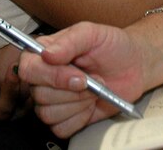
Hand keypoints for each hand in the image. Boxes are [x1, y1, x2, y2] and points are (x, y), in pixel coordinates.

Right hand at [21, 22, 146, 138]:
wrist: (134, 66)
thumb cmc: (112, 46)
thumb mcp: (93, 33)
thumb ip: (70, 41)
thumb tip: (47, 54)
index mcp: (44, 53)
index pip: (28, 68)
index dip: (51, 76)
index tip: (79, 77)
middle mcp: (44, 77)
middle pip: (39, 95)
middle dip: (73, 91)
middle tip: (94, 80)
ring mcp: (53, 99)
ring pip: (48, 114)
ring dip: (77, 104)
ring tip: (94, 90)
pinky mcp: (65, 118)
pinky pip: (60, 128)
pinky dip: (79, 118)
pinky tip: (90, 105)